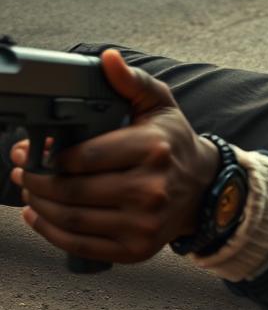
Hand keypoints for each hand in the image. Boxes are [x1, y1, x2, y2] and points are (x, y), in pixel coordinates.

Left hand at [9, 49, 218, 262]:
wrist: (204, 188)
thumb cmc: (174, 143)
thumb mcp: (159, 104)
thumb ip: (130, 81)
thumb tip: (108, 60)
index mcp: (152, 149)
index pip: (86, 157)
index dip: (51, 156)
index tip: (32, 151)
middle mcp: (151, 190)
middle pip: (74, 191)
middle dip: (37, 181)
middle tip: (22, 171)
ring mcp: (144, 224)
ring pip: (73, 219)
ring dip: (40, 206)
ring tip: (29, 191)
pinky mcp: (136, 249)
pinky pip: (82, 246)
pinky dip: (51, 233)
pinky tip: (38, 217)